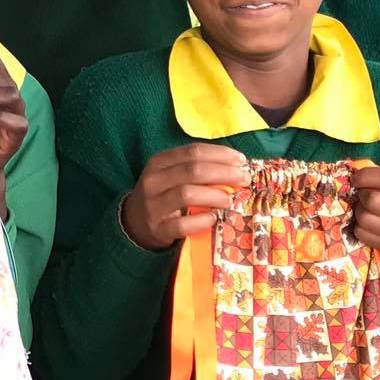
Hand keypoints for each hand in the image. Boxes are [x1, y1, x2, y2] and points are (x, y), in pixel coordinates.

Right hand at [120, 142, 248, 250]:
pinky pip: (182, 224)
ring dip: (214, 195)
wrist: (135, 222)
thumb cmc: (163, 194)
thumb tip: (236, 167)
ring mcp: (154, 205)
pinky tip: (214, 218)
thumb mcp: (172, 174)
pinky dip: (202, 220)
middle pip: (193, 170)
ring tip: (229, 199)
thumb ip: (197, 169)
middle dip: (224, 173)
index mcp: (160, 162)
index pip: (193, 151)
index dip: (220, 154)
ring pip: (186, 194)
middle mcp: (154, 180)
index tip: (241, 161)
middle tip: (243, 179)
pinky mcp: (158, 228)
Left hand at [351, 166, 379, 257]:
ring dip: (359, 211)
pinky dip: (360, 227)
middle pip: (373, 200)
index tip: (357, 178)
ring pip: (365, 219)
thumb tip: (356, 178)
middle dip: (362, 194)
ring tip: (367, 209)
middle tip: (364, 194)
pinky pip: (363, 235)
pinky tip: (369, 223)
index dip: (367, 176)